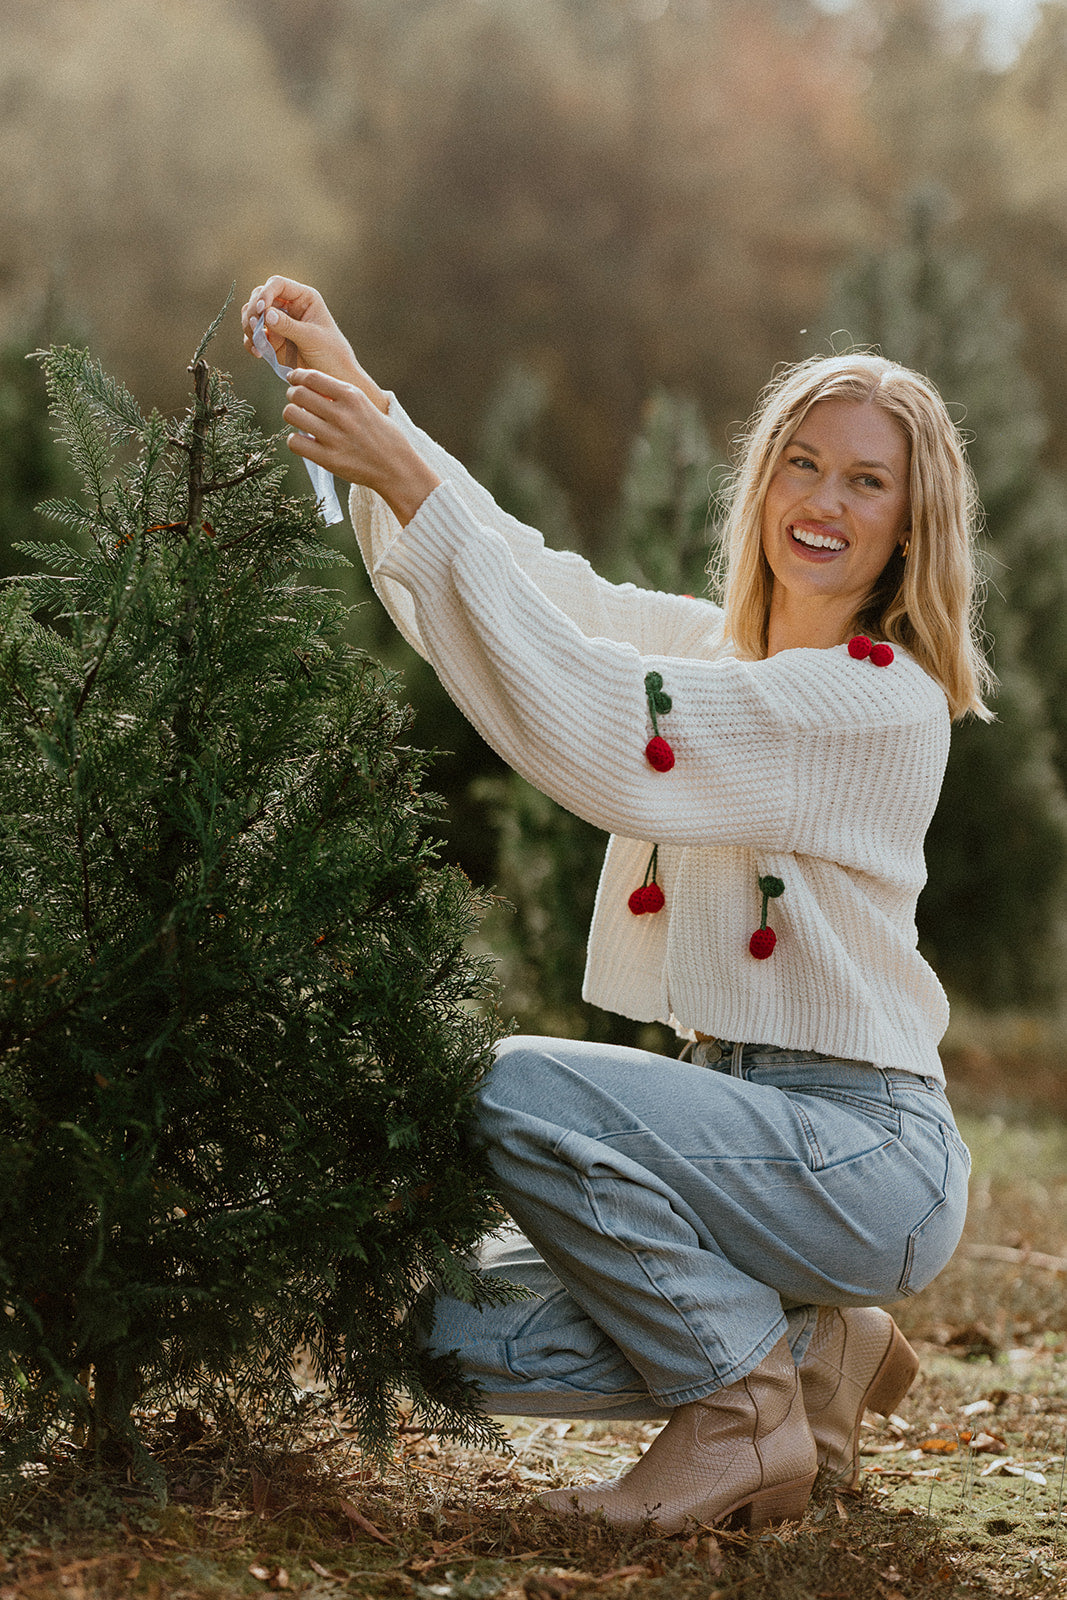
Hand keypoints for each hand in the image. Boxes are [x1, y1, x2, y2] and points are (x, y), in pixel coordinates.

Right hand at [240, 275, 388, 413]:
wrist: (334, 378)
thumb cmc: (332, 354)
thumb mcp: (312, 338)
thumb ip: (289, 326)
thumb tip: (266, 313)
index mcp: (304, 298)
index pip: (277, 284)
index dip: (265, 293)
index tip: (261, 309)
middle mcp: (289, 306)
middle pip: (260, 296)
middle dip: (253, 310)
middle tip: (254, 327)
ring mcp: (279, 322)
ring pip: (253, 314)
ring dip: (249, 326)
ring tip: (256, 343)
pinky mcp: (273, 339)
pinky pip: (253, 335)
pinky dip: (250, 342)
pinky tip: (257, 353)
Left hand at [283, 369, 440, 524]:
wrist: (398, 468)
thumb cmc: (384, 436)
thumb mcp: (367, 406)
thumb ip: (342, 396)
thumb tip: (312, 386)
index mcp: (352, 396)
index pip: (311, 377)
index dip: (297, 376)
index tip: (294, 380)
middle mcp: (342, 414)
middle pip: (297, 394)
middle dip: (293, 395)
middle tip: (297, 402)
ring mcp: (334, 437)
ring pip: (291, 415)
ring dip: (292, 416)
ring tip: (301, 421)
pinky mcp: (328, 459)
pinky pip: (295, 442)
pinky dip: (296, 440)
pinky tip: (306, 442)